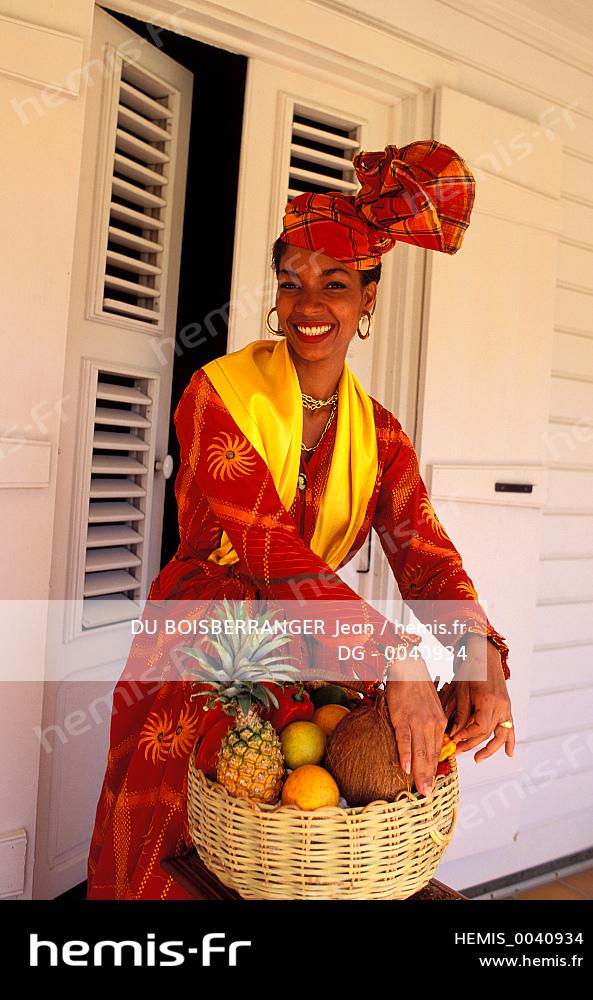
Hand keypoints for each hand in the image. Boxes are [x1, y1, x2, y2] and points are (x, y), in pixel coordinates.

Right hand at [385, 653, 447, 796]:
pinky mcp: (403, 718)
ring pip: (419, 751)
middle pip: (430, 755)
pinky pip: (404, 739)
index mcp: (439, 722)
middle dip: (428, 776)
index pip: (437, 750)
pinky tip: (405, 767)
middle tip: (427, 795)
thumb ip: (430, 723)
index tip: (431, 783)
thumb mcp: (430, 706)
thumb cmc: (417, 686)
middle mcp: (431, 724)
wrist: (408, 666)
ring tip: (420, 789)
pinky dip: (405, 754)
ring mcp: (417, 722)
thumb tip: (426, 740)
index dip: (434, 768)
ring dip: (420, 772)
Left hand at [441, 636, 514, 762]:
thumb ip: (460, 713)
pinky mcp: (507, 705)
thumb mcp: (461, 690)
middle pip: (488, 733)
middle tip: (457, 751)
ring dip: (491, 748)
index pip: (479, 728)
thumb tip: (455, 734)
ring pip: (501, 734)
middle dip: (472, 744)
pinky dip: (510, 740)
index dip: (466, 736)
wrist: (485, 652)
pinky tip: (509, 754)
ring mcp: (506, 706)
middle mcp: (501, 705)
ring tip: (478, 759)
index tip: (454, 739)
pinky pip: (510, 726)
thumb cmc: (470, 668)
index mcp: (488, 701)